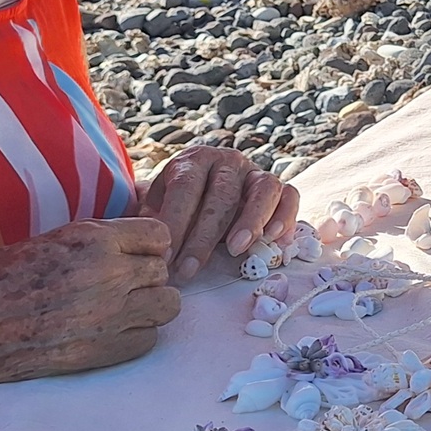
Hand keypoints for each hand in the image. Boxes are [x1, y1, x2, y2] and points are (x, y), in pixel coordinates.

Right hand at [0, 216, 182, 393]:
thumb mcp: (48, 241)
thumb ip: (94, 244)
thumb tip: (127, 247)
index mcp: (92, 238)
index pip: (159, 234)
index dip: (147, 246)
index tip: (132, 254)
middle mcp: (108, 274)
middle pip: (164, 271)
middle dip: (147, 277)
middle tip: (119, 286)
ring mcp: (108, 315)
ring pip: (167, 306)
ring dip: (149, 307)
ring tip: (119, 310)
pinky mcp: (100, 352)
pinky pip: (147, 341)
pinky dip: (135, 338)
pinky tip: (107, 334)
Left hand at [139, 143, 301, 279]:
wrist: (202, 188)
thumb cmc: (177, 204)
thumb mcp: (156, 203)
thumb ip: (150, 218)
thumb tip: (141, 240)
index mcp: (193, 161)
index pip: (185, 188)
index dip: (176, 223)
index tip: (165, 256)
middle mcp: (227, 161)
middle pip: (221, 195)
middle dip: (204, 236)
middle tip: (190, 269)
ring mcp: (255, 172)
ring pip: (262, 190)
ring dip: (251, 221)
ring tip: (236, 250)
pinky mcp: (278, 187)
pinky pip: (288, 196)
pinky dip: (285, 216)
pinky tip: (274, 239)